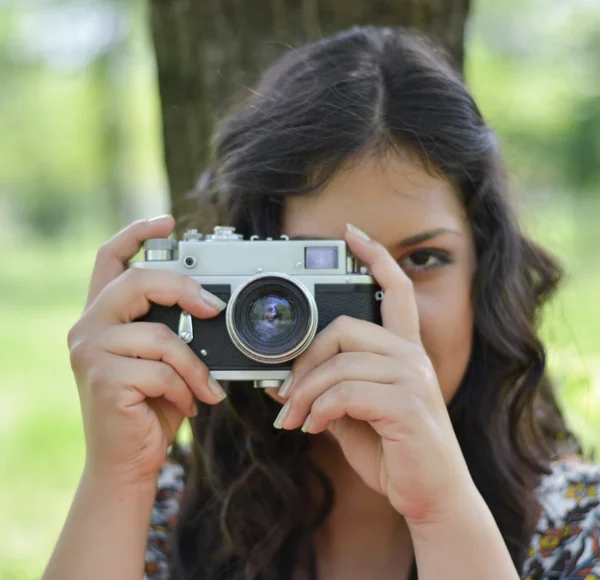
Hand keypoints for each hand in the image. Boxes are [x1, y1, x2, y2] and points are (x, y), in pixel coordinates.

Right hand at [67, 216, 227, 485]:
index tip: (168, 222)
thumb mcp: (163, 360)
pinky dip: (186, 388)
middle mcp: (89, 325)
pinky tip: (187, 405)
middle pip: (138, 280)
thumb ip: (173, 329)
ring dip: (194, 366)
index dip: (137, 233)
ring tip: (204, 388)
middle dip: (185, 289)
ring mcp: (91, 350)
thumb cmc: (150, 406)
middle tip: (216, 309)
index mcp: (105, 314)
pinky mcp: (102, 378)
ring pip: (161, 335)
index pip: (111, 257)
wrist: (127, 461)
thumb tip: (214, 306)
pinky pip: (163, 370)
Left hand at [269, 224, 474, 525]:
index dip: (375, 258)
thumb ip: (326, 391)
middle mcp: (411, 357)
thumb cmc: (394, 451)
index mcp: (402, 352)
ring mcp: (412, 378)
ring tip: (292, 418)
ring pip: (339, 362)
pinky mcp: (407, 405)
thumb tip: (280, 381)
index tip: (352, 234)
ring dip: (304, 392)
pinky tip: (313, 427)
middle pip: (344, 327)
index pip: (394, 290)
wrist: (432, 497)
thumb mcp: (352, 416)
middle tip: (285, 392)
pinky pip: (346, 392)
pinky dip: (319, 410)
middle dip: (304, 359)